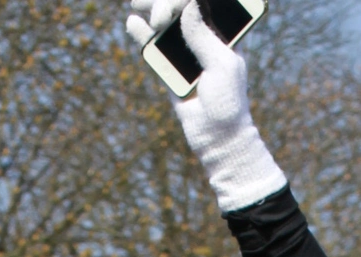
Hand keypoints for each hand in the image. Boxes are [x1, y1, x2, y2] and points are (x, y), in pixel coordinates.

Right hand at [125, 0, 285, 211]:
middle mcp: (203, 39)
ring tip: (137, 7)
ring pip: (165, 25)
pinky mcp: (170, 70)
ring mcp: (185, 54)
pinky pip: (154, 49)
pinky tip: (133, 24)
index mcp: (223, 34)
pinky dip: (143, 35)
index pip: (203, 5)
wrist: (218, 140)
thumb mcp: (221, 65)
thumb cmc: (228, 102)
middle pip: (181, 10)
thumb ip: (203, 35)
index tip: (177, 2)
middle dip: (165, 3)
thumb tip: (188, 5)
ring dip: (152, 12)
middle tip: (158, 12)